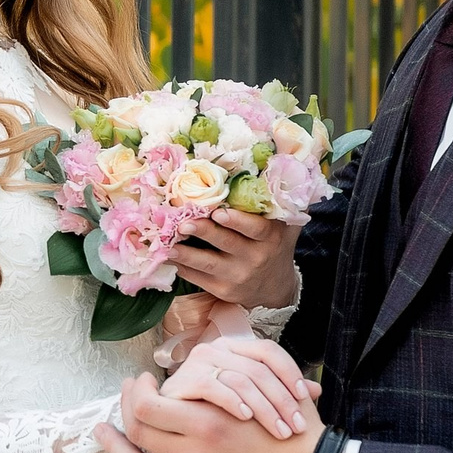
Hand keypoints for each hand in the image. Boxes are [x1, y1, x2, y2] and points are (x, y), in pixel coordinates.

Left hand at [94, 374, 319, 452]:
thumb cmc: (291, 427)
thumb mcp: (262, 389)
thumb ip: (227, 377)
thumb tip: (198, 359)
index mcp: (208, 424)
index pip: (145, 408)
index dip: (135, 391)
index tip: (140, 380)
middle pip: (136, 433)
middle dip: (124, 409)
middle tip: (126, 395)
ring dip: (115, 447)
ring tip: (104, 431)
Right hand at [157, 335, 321, 440]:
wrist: (180, 429)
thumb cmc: (218, 417)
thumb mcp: (255, 404)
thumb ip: (282, 394)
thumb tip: (316, 391)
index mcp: (235, 348)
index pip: (269, 351)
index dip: (290, 374)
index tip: (305, 401)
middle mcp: (216, 349)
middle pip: (259, 369)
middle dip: (282, 401)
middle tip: (296, 428)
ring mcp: (198, 363)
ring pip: (241, 379)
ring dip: (264, 408)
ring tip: (279, 432)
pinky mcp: (183, 380)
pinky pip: (213, 387)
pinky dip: (232, 401)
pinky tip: (245, 418)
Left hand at [165, 208, 299, 309]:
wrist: (274, 287)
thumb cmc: (274, 245)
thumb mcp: (285, 226)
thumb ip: (279, 203)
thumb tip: (281, 162)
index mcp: (270, 238)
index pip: (256, 229)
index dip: (237, 221)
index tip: (219, 212)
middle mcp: (255, 257)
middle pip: (227, 243)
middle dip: (205, 232)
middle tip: (184, 223)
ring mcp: (237, 276)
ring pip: (208, 263)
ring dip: (186, 254)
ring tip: (168, 244)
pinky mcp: (222, 289)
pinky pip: (199, 278)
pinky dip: (182, 267)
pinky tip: (167, 257)